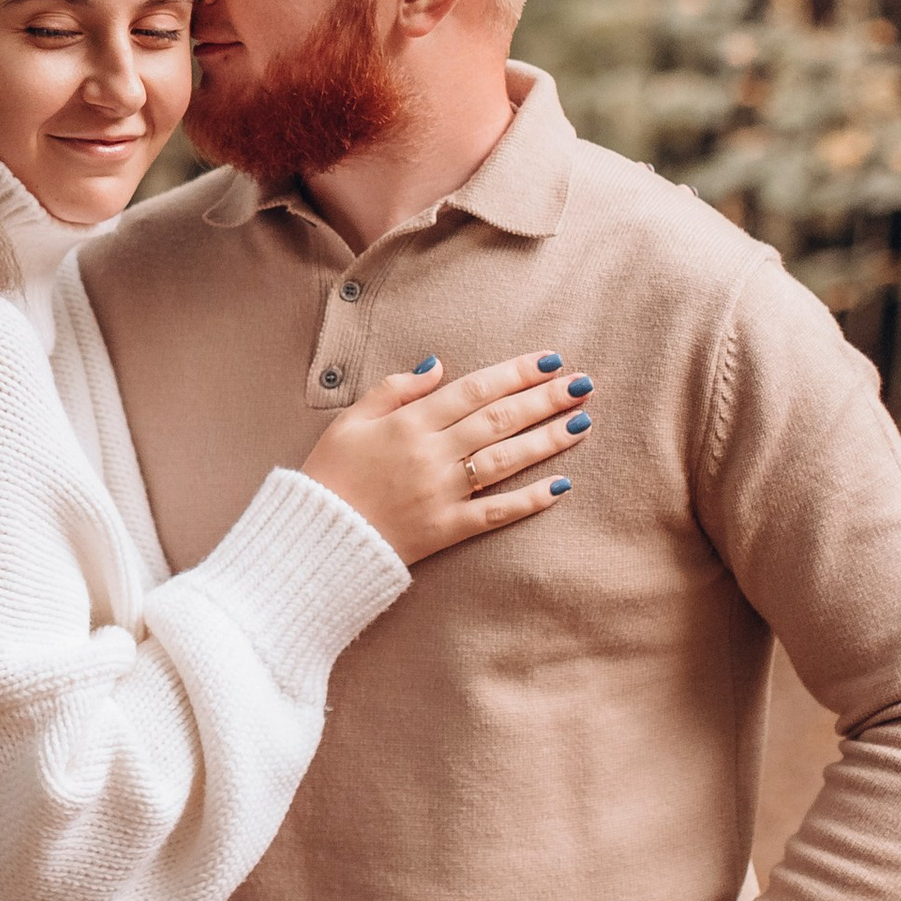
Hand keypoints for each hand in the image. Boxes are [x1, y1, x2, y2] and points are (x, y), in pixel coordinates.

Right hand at [302, 351, 592, 565]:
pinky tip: (561, 487)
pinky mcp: (447, 529)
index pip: (474, 390)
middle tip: (584, 385)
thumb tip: (436, 365)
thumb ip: (393, 389)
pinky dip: (529, 500)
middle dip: (545, 400)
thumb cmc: (330, 474)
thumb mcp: (350, 420)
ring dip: (548, 441)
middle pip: (499, 420)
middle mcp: (432, 454)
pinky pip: (496, 513)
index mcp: (409, 423)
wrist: (316, 539)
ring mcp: (443, 493)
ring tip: (583, 423)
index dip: (515, 373)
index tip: (550, 360)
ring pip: (506, 460)